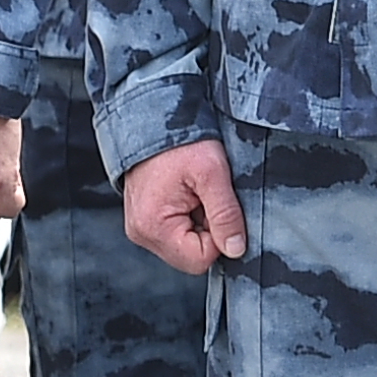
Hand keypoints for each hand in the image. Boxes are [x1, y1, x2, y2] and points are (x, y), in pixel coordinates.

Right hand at [119, 140, 247, 275]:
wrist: (152, 117)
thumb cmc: (179, 141)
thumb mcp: (212, 173)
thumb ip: (226, 214)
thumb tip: (236, 249)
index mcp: (153, 227)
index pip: (200, 259)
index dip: (218, 236)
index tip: (215, 205)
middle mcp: (141, 233)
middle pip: (191, 256)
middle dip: (208, 230)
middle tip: (204, 197)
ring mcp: (141, 228)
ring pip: (185, 246)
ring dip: (199, 223)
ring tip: (195, 192)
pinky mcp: (145, 220)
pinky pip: (176, 233)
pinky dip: (189, 217)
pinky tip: (187, 194)